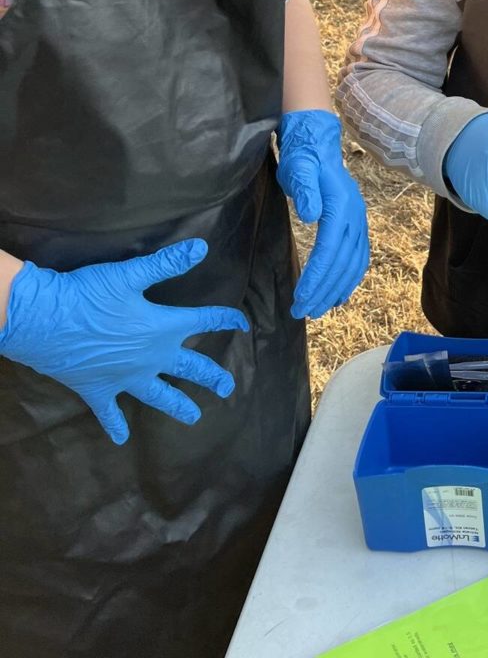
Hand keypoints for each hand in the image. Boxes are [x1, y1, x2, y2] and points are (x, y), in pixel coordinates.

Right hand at [0, 239, 247, 445]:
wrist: (45, 322)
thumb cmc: (89, 294)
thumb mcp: (131, 274)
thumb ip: (168, 263)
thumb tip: (202, 248)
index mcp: (163, 328)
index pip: (203, 321)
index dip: (224, 319)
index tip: (242, 322)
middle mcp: (150, 358)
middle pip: (189, 368)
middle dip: (211, 376)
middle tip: (228, 388)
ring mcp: (125, 378)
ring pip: (158, 396)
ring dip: (177, 405)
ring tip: (194, 417)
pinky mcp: (98, 390)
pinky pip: (110, 413)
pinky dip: (116, 425)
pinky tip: (122, 438)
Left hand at [277, 109, 369, 319]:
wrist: (317, 143)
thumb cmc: (303, 158)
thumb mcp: (298, 169)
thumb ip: (305, 189)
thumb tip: (312, 215)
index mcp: (341, 205)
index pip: (330, 248)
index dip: (316, 276)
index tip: (300, 298)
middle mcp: (355, 215)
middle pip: (343, 261)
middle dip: (324, 290)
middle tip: (303, 312)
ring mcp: (359, 220)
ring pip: (354, 262)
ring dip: (338, 289)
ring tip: (319, 309)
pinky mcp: (356, 223)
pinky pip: (359, 256)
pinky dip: (351, 278)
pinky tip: (340, 293)